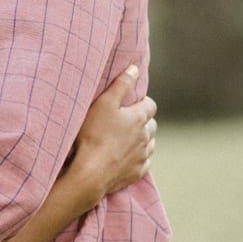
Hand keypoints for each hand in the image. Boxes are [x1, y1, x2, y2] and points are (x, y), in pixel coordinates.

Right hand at [65, 65, 156, 200]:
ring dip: (142, 140)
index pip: (150, 105)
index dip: (142, 102)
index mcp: (138, 118)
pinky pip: (143, 163)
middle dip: (143, 121)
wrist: (90, 172)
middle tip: (126, 121)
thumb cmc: (93, 134)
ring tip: (126, 139)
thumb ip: (121, 84)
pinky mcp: (137, 172)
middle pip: (152, 125)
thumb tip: (135, 68)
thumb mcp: (103, 103)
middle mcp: (145, 137)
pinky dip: (138, 158)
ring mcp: (142, 156)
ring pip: (150, 144)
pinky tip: (126, 157)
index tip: (131, 103)